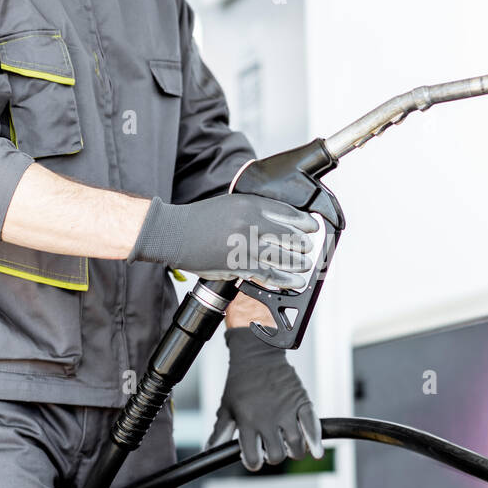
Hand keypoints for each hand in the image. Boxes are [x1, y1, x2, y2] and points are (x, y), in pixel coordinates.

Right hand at [128, 194, 317, 290]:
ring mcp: (244, 245)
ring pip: (282, 257)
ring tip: (305, 265)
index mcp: (250, 205)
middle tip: (309, 249)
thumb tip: (276, 221)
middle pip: (289, 236)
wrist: (174, 233)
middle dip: (303, 245)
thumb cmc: (200, 220)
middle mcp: (250, 223)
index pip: (287, 213)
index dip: (304, 223)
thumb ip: (253, 211)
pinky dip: (284, 280)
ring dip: (298, 263)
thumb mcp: (230, 205)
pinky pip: (268, 274)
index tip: (312, 228)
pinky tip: (294, 282)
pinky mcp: (238, 265)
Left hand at [208, 327, 323, 471]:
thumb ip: (220, 432)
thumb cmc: (240, 381)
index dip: (253, 462)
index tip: (255, 458)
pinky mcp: (302, 402)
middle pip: (277, 455)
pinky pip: (312, 426)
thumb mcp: (226, 407)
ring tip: (290, 447)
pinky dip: (316, 441)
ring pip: (296, 445)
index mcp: (247, 422)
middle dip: (274, 457)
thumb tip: (209, 451)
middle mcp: (268, 419)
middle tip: (272, 449)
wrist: (257, 354)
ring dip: (294, 451)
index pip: (253, 458)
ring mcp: (287, 411)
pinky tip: (316, 451)